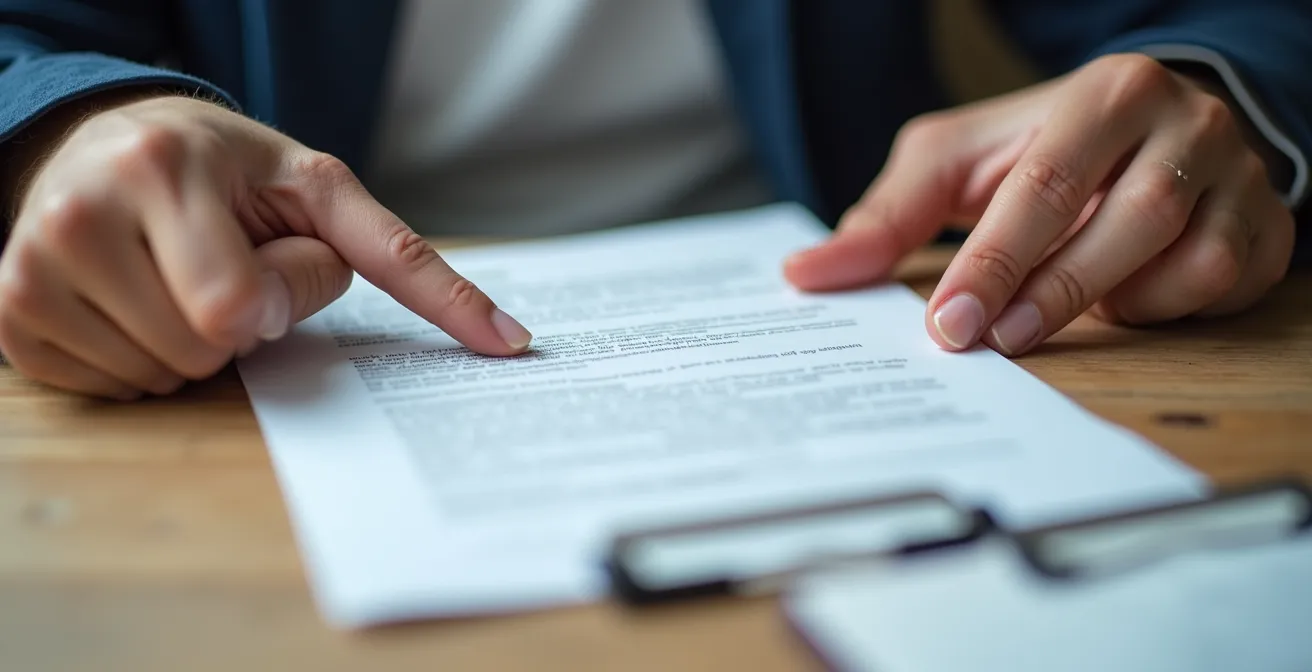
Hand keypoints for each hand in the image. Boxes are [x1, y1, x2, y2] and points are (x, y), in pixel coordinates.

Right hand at [0, 95, 530, 399]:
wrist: (109, 141)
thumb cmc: (231, 171)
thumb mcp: (323, 191)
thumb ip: (411, 265)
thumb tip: (512, 345)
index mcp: (163, 170)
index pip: (237, 311)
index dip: (274, 301)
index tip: (263, 257)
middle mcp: (77, 215)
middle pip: (202, 353)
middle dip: (239, 327)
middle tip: (220, 268)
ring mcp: (28, 269)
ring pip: (158, 378)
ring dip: (195, 349)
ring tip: (176, 280)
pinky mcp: (9, 315)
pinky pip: (110, 392)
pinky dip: (144, 364)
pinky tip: (134, 304)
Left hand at [785, 54, 1294, 354]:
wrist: (1150, 126)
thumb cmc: (1040, 147)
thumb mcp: (956, 161)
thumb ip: (888, 214)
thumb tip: (806, 275)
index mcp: (1105, 94)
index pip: (1044, 186)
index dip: (992, 263)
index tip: (947, 326)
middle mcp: (1185, 124)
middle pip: (1125, 223)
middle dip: (1047, 295)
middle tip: (986, 340)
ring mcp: (1238, 175)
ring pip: (1187, 263)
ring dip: (1112, 302)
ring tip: (1048, 311)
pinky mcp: (1266, 227)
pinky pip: (1223, 287)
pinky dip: (1165, 308)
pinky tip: (1120, 298)